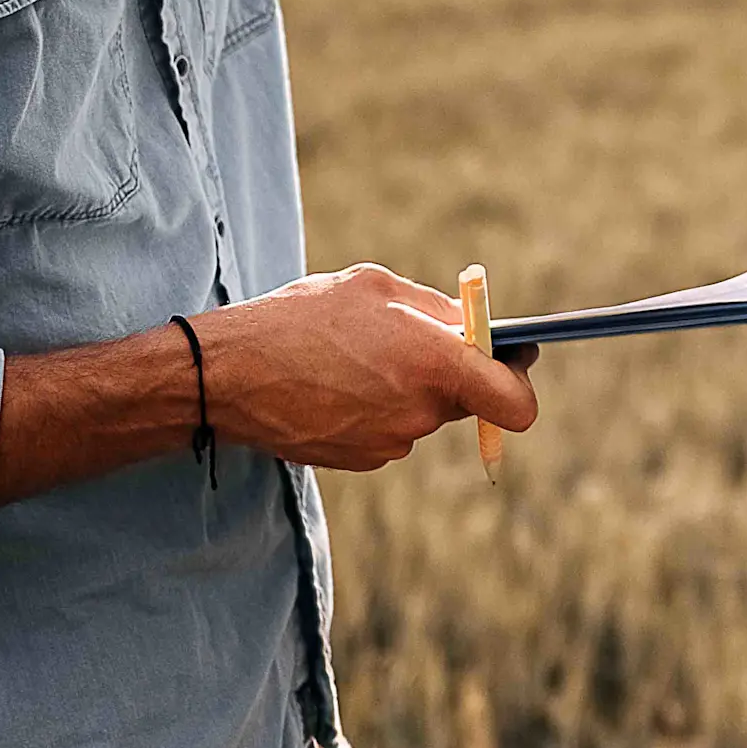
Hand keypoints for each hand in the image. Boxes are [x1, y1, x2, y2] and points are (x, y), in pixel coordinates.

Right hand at [198, 263, 540, 472]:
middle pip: (467, 400)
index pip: (516, 401)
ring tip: (354, 359)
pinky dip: (375, 409)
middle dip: (451, 373)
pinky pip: (390, 430)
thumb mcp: (373, 288)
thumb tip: (471, 326)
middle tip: (411, 342)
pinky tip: (334, 386)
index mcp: (434, 364)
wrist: (227, 375)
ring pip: (423, 413)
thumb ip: (436, 309)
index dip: (520, 382)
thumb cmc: (301, 318)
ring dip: (406, 389)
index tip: (512, 360)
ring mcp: (391, 442)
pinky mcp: (362, 459)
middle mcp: (420, 412)